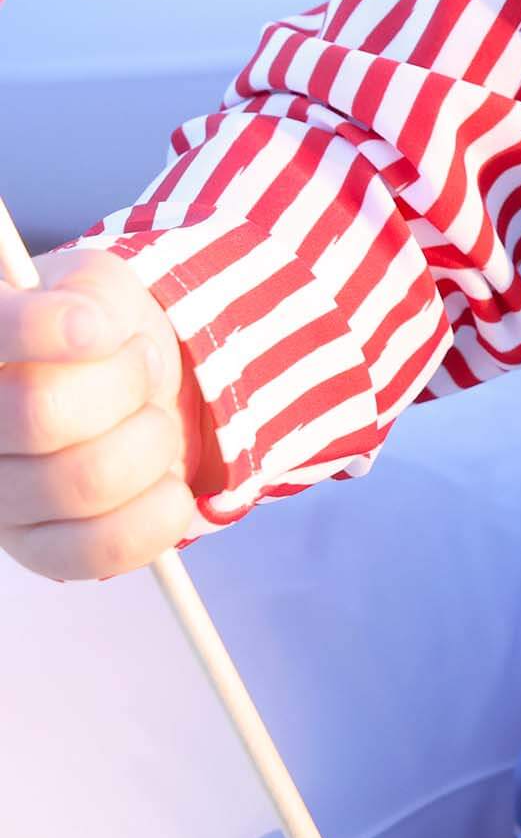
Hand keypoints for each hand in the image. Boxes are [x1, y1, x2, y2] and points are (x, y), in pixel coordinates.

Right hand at [0, 247, 218, 580]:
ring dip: (152, 441)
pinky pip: (101, 547)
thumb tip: (85, 327)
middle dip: (124, 382)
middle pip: (41, 412)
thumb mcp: (98, 288)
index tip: (98, 327)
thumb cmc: (104, 334)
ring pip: (86, 479)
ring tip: (150, 418)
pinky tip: (166, 482)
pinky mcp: (38, 549)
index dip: (40, 329)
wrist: (133, 386)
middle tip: (140, 366)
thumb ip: (87, 295)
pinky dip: (158, 511)